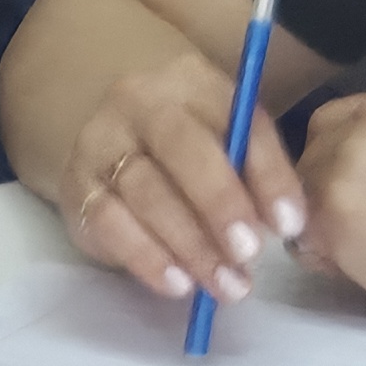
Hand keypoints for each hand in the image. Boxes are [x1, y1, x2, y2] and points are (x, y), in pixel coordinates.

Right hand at [54, 45, 310, 307]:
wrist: (116, 136)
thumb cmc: (193, 143)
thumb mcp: (233, 140)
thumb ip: (260, 172)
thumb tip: (285, 223)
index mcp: (191, 81)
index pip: (236, 122)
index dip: (267, 174)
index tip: (289, 225)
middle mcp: (138, 103)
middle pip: (181, 148)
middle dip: (220, 205)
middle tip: (249, 255)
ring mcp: (99, 143)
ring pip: (145, 192)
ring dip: (191, 245)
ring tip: (226, 284)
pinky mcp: (75, 187)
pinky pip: (108, 223)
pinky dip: (146, 257)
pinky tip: (178, 284)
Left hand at [294, 88, 365, 345]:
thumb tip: (361, 173)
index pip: (340, 122)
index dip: (345, 161)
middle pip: (314, 151)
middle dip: (329, 188)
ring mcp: (345, 161)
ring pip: (302, 193)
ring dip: (323, 222)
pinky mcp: (332, 210)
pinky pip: (301, 235)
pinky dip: (324, 255)